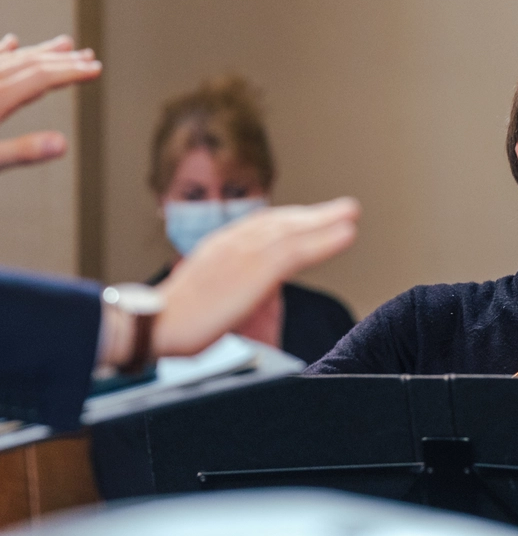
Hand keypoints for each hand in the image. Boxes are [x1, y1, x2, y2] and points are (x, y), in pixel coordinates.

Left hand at [0, 33, 101, 170]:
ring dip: (41, 51)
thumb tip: (63, 144)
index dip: (71, 72)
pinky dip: (5, 50)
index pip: (41, 78)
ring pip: (13, 58)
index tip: (95, 69)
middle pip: (30, 64)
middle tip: (89, 56)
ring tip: (64, 44)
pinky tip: (12, 42)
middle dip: (63, 60)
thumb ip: (23, 151)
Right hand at [152, 197, 360, 357]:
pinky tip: (346, 234)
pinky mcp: (252, 272)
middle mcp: (231, 244)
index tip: (314, 217)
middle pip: (280, 223)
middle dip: (314, 215)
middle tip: (344, 209)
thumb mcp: (207, 300)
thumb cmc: (171, 324)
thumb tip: (264, 296)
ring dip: (326, 221)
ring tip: (351, 214)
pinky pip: (297, 251)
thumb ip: (236, 292)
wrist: (148, 326)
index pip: (261, 226)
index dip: (291, 220)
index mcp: (219, 249)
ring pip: (292, 232)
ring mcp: (242, 254)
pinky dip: (325, 240)